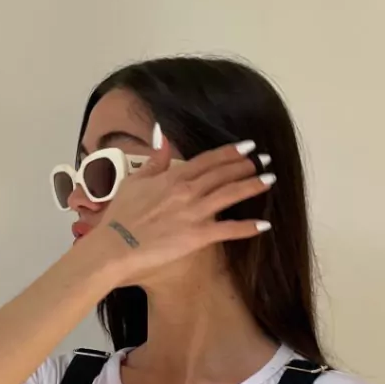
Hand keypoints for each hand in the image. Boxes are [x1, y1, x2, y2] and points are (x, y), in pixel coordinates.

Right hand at [93, 127, 274, 286]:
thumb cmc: (119, 217)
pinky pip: (227, 230)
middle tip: (266, 160)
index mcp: (173, 177)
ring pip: (230, 195)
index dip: (230, 152)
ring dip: (252, 186)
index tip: (247, 146)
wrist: (113, 247)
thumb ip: (154, 160)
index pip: (208, 160)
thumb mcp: (133, 181)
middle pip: (223, 174)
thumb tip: (162, 136)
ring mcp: (194, 213)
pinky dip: (247, 227)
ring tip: (271, 180)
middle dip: (247, 166)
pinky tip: (264, 225)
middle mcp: (187, 191)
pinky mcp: (197, 236)